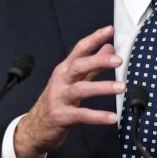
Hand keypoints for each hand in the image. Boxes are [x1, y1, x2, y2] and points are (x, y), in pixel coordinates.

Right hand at [14, 25, 124, 157]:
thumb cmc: (57, 100)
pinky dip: (98, 116)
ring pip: (81, 89)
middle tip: (118, 60)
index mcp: (65, 70)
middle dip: (99, 60)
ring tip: (121, 87)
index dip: (94, 38)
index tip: (110, 30)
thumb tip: (109, 48)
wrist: (35, 127)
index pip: (80, 49)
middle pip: (79, 66)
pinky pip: (82, 115)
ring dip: (102, 87)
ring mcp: (60, 98)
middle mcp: (61, 81)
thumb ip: (92, 65)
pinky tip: (113, 117)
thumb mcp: (73, 80)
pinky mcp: (61, 116)